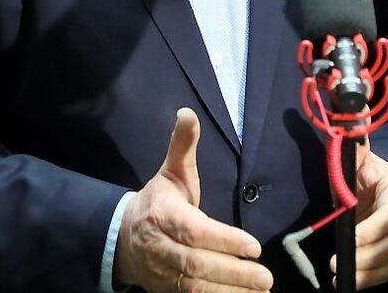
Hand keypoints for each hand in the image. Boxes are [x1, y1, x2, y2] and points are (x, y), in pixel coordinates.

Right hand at [114, 109, 272, 292]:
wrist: (122, 239)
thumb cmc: (157, 202)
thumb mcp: (170, 172)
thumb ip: (182, 145)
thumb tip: (188, 112)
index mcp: (163, 216)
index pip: (194, 231)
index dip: (223, 240)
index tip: (253, 246)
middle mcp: (161, 247)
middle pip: (197, 264)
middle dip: (233, 272)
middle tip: (265, 276)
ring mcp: (162, 273)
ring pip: (195, 286)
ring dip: (229, 291)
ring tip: (260, 289)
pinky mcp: (167, 290)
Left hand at [330, 145, 387, 288]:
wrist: (378, 186)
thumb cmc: (362, 173)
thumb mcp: (357, 157)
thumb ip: (355, 137)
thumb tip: (356, 105)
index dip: (372, 230)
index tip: (349, 239)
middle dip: (366, 256)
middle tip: (338, 265)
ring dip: (369, 272)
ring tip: (342, 278)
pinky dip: (374, 279)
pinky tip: (351, 283)